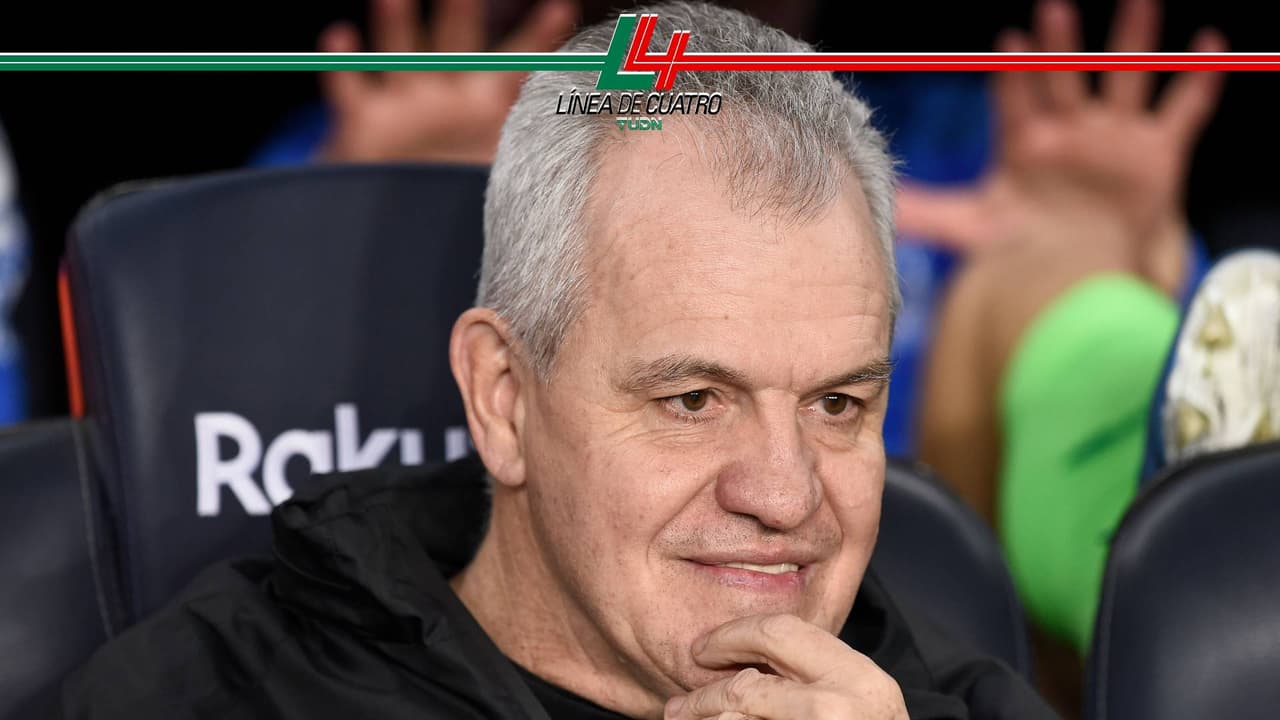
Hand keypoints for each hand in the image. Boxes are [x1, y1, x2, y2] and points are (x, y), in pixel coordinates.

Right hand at [319, 0, 576, 163]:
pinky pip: (351, 88)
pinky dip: (343, 64)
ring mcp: (403, 102)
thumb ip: (530, 156)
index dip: (536, 37)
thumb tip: (587, 150)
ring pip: (399, 54)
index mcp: (480, 103)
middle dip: (461, 13)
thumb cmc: (453, 186)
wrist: (397, 216)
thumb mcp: (496, 172)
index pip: (514, 63)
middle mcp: (443, 93)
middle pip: (453, 43)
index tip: (563, 9)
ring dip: (396, 25)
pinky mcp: (365, 121)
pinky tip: (341, 37)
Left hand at [664, 614, 907, 719]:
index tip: (705, 650)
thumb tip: (740, 661)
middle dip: (704, 694)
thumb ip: (813, 674)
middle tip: (679, 705)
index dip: (731, 635)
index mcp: (857, 677)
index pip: (779, 632)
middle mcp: (837, 707)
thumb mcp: (859, 700)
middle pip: (745, 687)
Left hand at [896, 0, 1225, 266]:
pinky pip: (1183, 109)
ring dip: (1132, 43)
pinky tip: (1206, 45)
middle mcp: (1068, 130)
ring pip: (1123, 77)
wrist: (1080, 277)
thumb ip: (931, 213)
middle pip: (1063, 77)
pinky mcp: (1156, 153)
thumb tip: (884, 207)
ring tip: (1140, 2)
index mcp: (1024, 143)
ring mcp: (1112, 136)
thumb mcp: (975, 228)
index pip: (1016, 100)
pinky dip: (1197, 79)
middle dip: (1058, 46)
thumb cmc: (1025, 250)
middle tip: (1051, 11)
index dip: (1014, 75)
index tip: (1010, 45)